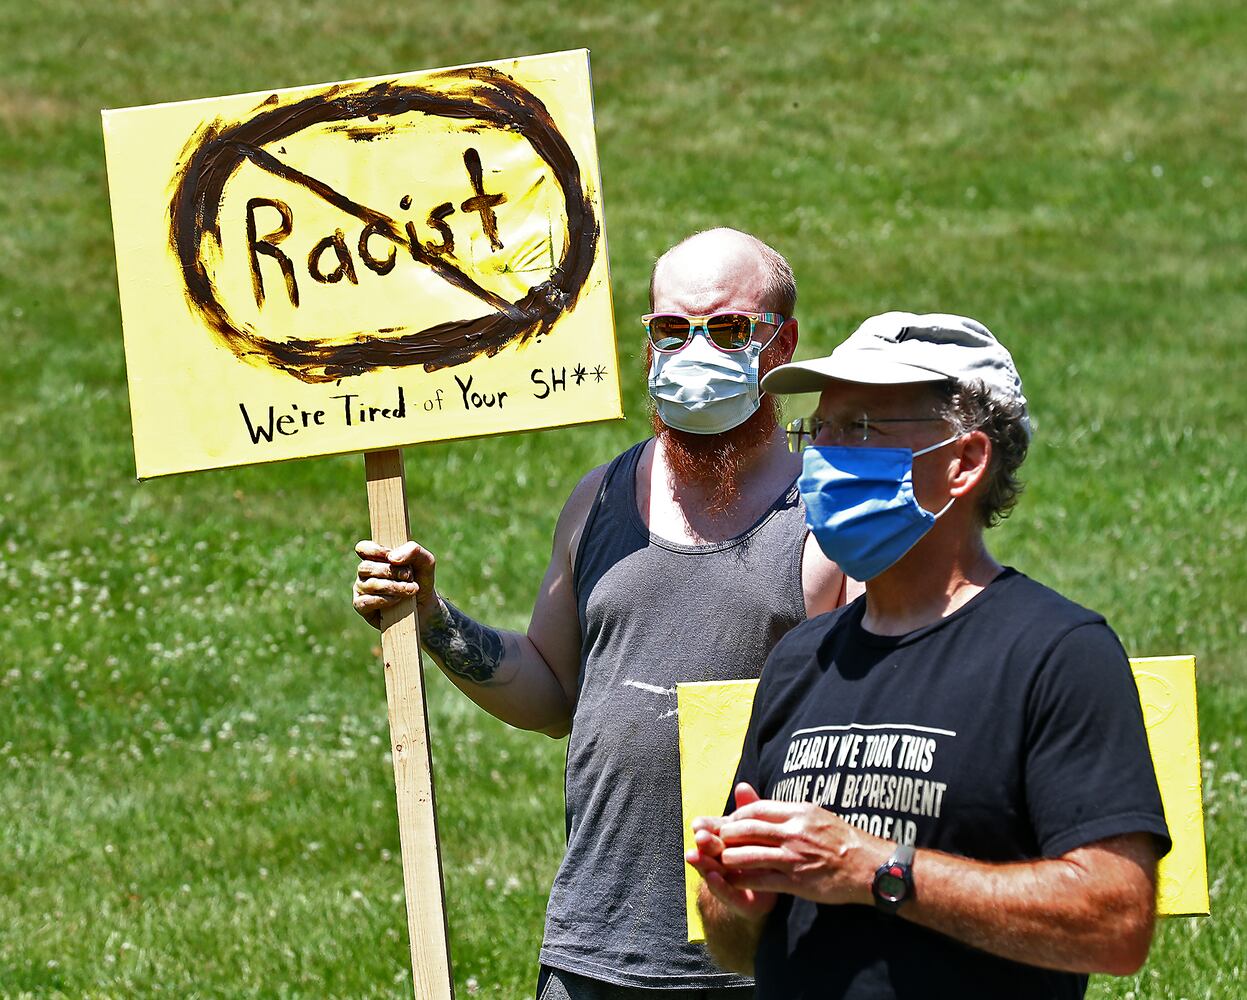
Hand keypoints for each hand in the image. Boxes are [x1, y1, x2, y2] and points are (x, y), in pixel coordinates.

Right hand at [352, 540, 439, 629]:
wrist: (425, 606)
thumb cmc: (421, 580)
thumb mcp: (425, 561)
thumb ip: (413, 551)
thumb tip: (392, 558)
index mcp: (376, 557)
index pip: (363, 548)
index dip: (375, 551)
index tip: (393, 558)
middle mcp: (366, 572)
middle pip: (366, 566)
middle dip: (391, 572)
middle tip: (410, 577)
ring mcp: (362, 589)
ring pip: (368, 584)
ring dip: (393, 587)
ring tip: (410, 590)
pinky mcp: (362, 607)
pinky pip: (365, 602)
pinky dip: (384, 600)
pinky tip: (397, 600)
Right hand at [687, 783, 777, 919]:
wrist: (781, 889)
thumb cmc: (764, 855)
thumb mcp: (759, 830)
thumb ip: (750, 810)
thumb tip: (742, 785)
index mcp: (728, 842)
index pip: (714, 832)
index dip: (706, 827)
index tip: (697, 823)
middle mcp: (723, 861)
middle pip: (712, 850)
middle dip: (704, 843)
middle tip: (699, 837)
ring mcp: (729, 881)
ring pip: (713, 870)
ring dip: (703, 863)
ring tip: (694, 856)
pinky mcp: (739, 901)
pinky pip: (727, 893)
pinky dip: (719, 885)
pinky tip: (712, 877)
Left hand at [714, 787, 888, 905]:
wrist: (871, 867)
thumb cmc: (846, 841)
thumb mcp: (819, 816)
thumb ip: (793, 814)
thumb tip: (770, 809)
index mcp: (799, 812)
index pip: (756, 810)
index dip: (737, 816)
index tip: (728, 822)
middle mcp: (794, 831)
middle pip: (747, 829)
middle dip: (726, 834)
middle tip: (716, 840)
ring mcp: (794, 856)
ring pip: (749, 854)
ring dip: (729, 857)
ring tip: (719, 859)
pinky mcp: (797, 880)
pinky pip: (761, 879)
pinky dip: (742, 879)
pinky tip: (732, 880)